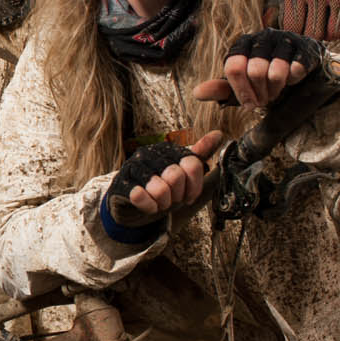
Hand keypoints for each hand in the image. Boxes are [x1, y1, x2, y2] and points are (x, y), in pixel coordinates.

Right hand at [102, 133, 223, 232]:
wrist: (130, 205)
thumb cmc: (159, 189)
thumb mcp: (182, 175)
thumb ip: (199, 155)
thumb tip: (219, 134)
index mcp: (167, 150)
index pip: (193, 163)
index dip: (194, 186)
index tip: (188, 194)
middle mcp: (149, 153)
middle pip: (176, 175)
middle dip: (177, 195)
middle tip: (171, 199)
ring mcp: (133, 167)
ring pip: (159, 188)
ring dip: (163, 203)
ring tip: (159, 203)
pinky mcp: (121, 183)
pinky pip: (139, 195)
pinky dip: (148, 206)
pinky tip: (148, 206)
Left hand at [192, 29, 325, 108]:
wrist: (300, 66)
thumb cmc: (265, 75)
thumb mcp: (241, 83)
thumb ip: (221, 88)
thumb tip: (197, 93)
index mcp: (243, 43)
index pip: (234, 67)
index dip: (241, 91)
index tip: (248, 104)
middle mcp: (262, 36)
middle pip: (255, 71)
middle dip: (261, 93)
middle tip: (266, 99)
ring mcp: (285, 39)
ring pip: (276, 72)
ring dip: (277, 89)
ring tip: (277, 90)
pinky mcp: (305, 47)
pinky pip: (297, 69)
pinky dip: (294, 81)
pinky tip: (293, 79)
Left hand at [276, 0, 339, 40]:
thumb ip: (288, 4)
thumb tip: (283, 34)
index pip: (294, 28)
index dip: (299, 33)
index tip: (304, 28)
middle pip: (315, 34)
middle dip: (317, 35)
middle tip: (320, 28)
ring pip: (336, 33)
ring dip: (334, 32)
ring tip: (333, 22)